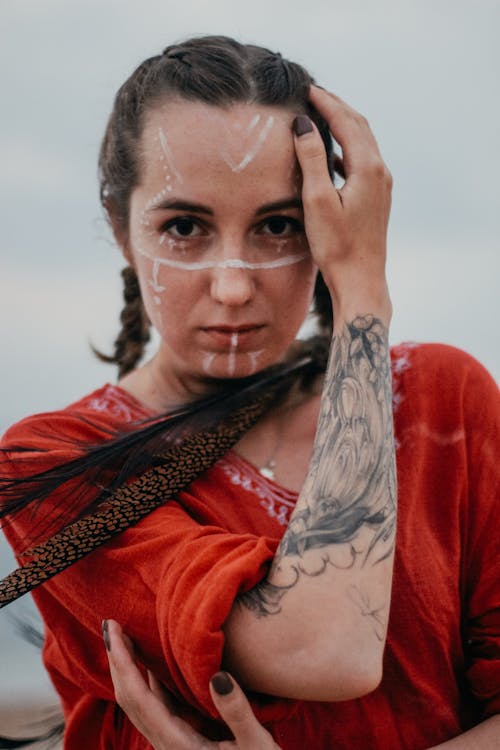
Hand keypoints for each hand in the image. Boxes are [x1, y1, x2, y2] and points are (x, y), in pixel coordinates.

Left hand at [104, 619, 280, 748]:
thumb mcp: (256, 746)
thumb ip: (236, 712)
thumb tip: (217, 675)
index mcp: (177, 744)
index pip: (137, 697)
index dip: (122, 662)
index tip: (114, 630)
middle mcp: (167, 743)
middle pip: (130, 698)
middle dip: (118, 660)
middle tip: (111, 625)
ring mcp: (172, 742)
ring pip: (141, 702)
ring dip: (131, 669)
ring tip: (128, 637)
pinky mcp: (182, 740)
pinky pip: (158, 706)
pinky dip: (149, 680)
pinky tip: (156, 664)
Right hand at [293, 85, 392, 324]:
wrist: (361, 280)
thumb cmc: (337, 246)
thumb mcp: (318, 200)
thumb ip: (312, 159)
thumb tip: (304, 123)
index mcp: (367, 168)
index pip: (347, 121)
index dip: (326, 102)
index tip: (307, 88)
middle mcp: (380, 171)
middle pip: (360, 126)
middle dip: (337, 107)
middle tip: (314, 93)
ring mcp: (382, 185)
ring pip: (364, 141)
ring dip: (344, 124)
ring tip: (322, 115)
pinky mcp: (378, 198)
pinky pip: (363, 160)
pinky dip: (347, 147)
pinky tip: (333, 155)